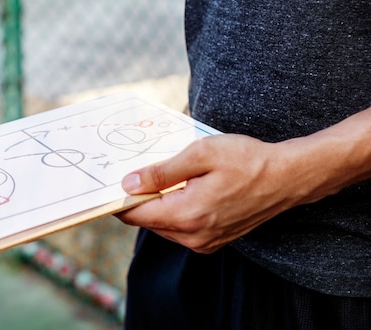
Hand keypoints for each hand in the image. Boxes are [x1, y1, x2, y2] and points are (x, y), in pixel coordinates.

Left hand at [116, 134, 314, 253]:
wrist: (288, 177)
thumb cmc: (247, 160)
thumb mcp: (200, 154)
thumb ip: (161, 171)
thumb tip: (128, 184)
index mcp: (186, 215)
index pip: (136, 214)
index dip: (118, 199)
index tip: (108, 184)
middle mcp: (193, 236)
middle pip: (148, 220)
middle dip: (139, 198)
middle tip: (137, 172)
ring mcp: (205, 242)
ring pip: (163, 225)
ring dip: (157, 204)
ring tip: (163, 177)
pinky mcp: (213, 241)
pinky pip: (181, 228)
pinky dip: (174, 210)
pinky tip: (182, 189)